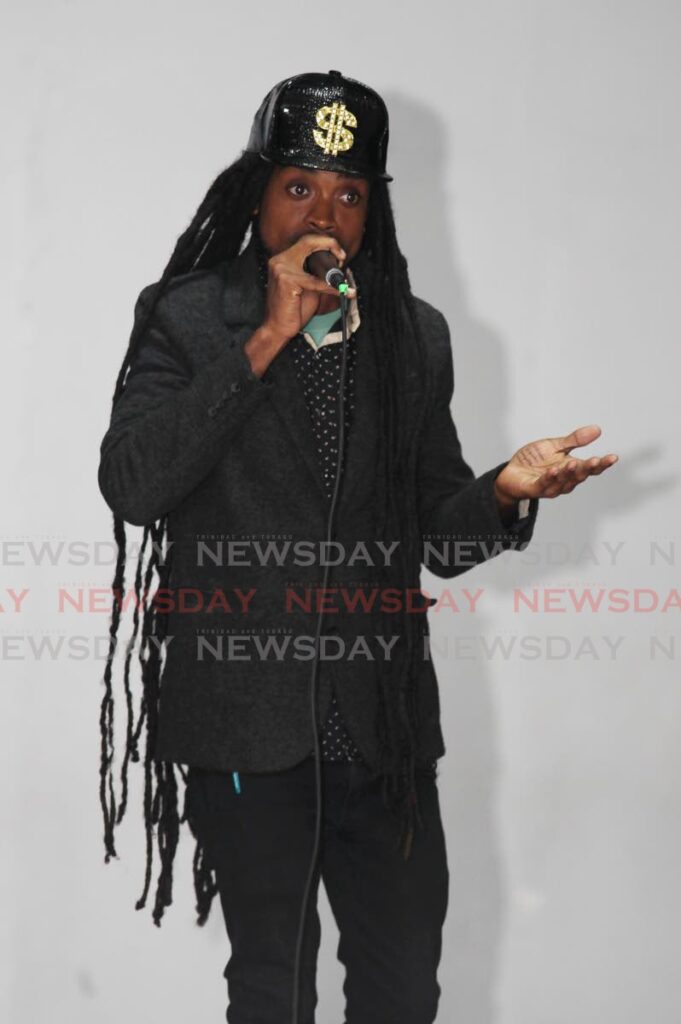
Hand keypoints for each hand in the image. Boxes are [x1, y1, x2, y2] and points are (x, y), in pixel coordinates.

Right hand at [261, 234, 355, 344]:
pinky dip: (331, 287)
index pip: (306, 241)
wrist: (277, 328)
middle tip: (342, 257)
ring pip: (314, 261)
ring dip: (332, 270)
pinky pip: (316, 282)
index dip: (324, 243)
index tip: (338, 254)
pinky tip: (341, 291)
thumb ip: (317, 274)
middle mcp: (279, 260)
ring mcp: (281, 269)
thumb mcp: (307, 287)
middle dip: (330, 245)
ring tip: (342, 278)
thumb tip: (338, 269)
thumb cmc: (291, 310)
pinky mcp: (287, 281)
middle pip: (309, 241)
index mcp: (282, 260)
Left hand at [494, 425, 618, 506]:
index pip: (590, 468)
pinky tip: (553, 470)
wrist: (511, 471)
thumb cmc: (534, 460)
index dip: (602, 464)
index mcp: (571, 468)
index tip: (613, 457)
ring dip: (568, 473)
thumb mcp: (555, 446)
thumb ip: (575, 440)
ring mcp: (550, 486)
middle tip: (596, 460)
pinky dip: (549, 478)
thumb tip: (597, 429)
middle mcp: (564, 480)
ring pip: (563, 481)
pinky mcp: (535, 489)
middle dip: (588, 468)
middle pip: (579, 475)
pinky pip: (544, 484)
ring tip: (573, 463)